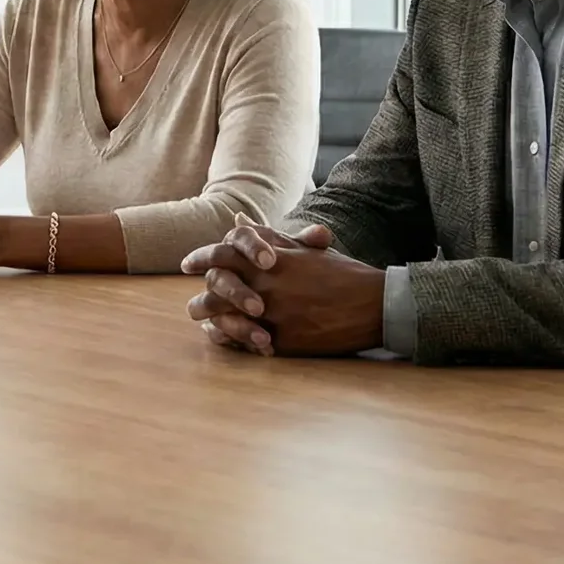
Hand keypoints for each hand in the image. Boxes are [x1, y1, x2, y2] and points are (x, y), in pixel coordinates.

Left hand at [180, 220, 382, 356]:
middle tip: (194, 304)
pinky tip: (229, 341)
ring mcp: (273, 316)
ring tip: (206, 325)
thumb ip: (269, 237)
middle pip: (214, 290)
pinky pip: (246, 344)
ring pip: (224, 321)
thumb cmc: (341, 274)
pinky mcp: (283, 342)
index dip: (201, 258)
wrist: (375, 305)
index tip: (188, 265)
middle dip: (201, 298)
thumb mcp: (305, 250)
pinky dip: (234, 342)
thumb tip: (237, 218)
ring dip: (212, 323)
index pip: (222, 254)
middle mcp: (267, 286)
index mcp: (271, 260)